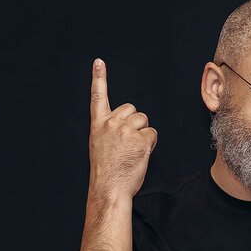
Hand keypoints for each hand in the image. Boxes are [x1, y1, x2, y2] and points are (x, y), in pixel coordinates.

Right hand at [88, 58, 157, 200]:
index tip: (98, 62)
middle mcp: (111, 124)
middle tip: (127, 142)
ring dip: (142, 133)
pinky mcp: (140, 140)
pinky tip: (139, 154)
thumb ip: (110, 129)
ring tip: (132, 150)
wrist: (109, 188)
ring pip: (143, 120)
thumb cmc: (107, 171)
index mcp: (98, 125)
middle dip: (135, 122)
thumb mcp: (100, 144)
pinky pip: (152, 134)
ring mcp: (126, 131)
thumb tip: (126, 124)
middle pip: (132, 109)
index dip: (99, 78)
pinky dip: (149, 144)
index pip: (98, 96)